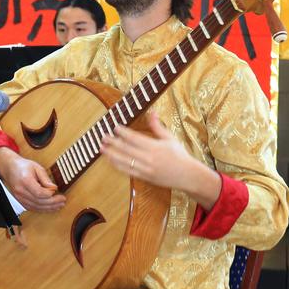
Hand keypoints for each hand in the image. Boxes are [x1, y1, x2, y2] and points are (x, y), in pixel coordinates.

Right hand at [0, 147, 63, 211]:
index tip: (57, 190)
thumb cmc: (23, 166)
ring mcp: (19, 197)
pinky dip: (43, 209)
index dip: (50, 194)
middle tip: (62, 200)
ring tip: (59, 205)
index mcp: (25, 180)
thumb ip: (45, 178)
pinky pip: (33, 208)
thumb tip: (54, 188)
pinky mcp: (21, 201)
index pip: (39, 192)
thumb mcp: (36, 167)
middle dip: (53, 202)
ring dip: (49, 208)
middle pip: (39, 201)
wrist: (10, 168)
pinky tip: (51, 208)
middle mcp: (21, 191)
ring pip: (36, 207)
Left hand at [100, 112, 220, 209]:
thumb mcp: (170, 139)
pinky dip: (117, 165)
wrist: (187, 176)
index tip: (115, 127)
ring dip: (111, 154)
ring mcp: (146, 169)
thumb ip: (158, 126)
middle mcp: (149, 158)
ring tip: (101, 148)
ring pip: (124, 160)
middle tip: (103, 136)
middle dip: (113, 142)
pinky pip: (127, 171)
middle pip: (126, 149)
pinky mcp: (145, 177)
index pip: (135, 138)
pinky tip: (110, 160)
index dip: (123, 132)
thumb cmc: (179, 155)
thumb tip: (152, 112)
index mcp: (155, 147)